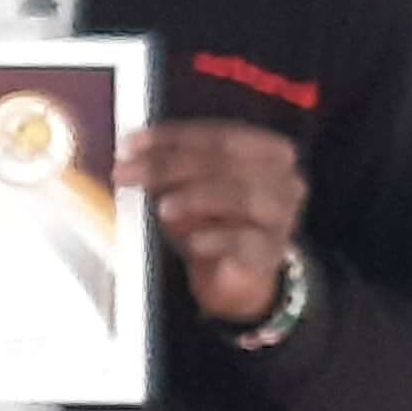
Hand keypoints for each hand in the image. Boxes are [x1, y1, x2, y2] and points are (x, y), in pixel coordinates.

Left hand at [124, 120, 306, 329]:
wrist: (234, 275)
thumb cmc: (212, 221)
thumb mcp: (188, 188)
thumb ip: (168, 167)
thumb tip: (130, 154)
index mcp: (268, 150)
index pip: (219, 136)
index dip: (171, 138)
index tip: (129, 145)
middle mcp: (283, 178)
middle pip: (226, 163)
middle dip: (170, 165)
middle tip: (128, 174)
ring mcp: (282, 216)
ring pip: (242, 197)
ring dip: (196, 198)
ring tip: (162, 208)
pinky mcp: (272, 253)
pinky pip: (247, 242)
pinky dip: (217, 239)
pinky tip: (193, 242)